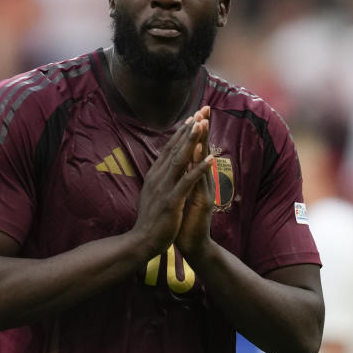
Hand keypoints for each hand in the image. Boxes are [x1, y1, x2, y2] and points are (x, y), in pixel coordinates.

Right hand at [132, 112, 213, 258]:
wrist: (142, 241)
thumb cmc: (150, 219)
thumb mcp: (152, 194)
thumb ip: (158, 179)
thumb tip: (162, 167)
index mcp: (154, 175)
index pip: (169, 149)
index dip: (181, 133)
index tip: (192, 118)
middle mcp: (158, 177)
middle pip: (175, 148)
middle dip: (189, 129)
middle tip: (201, 111)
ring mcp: (164, 188)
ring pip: (180, 159)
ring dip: (192, 141)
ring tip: (203, 125)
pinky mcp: (172, 200)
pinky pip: (187, 181)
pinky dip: (198, 168)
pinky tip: (210, 158)